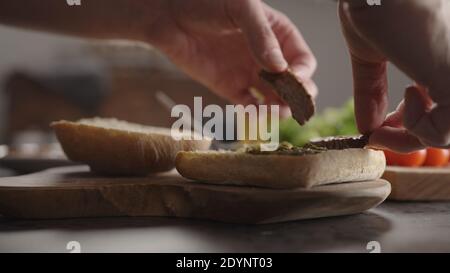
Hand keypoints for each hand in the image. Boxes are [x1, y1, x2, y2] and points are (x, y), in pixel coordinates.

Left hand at [147, 0, 316, 106]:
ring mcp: (249, 73)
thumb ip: (262, 36)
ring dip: (278, 108)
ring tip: (274, 113)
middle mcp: (266, 56)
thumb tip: (280, 67)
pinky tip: (254, 113)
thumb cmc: (206, 1)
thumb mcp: (241, 8)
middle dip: (296, 96)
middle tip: (292, 105)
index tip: (296, 82)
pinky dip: (254, 112)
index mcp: (276, 33)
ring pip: (273, 98)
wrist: (168, 15)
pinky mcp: (230, 87)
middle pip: (292, 82)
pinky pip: (249, 104)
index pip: (301, 59)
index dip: (303, 72)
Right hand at [339, 0, 449, 151]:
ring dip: (414, 136)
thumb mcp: (368, 55)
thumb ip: (370, 92)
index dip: (409, 129)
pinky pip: (446, 131)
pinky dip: (418, 128)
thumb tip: (367, 126)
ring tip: (395, 112)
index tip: (379, 131)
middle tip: (381, 134)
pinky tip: (408, 94)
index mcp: (441, 64)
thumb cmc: (374, 0)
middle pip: (447, 129)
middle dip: (409, 139)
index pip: (440, 113)